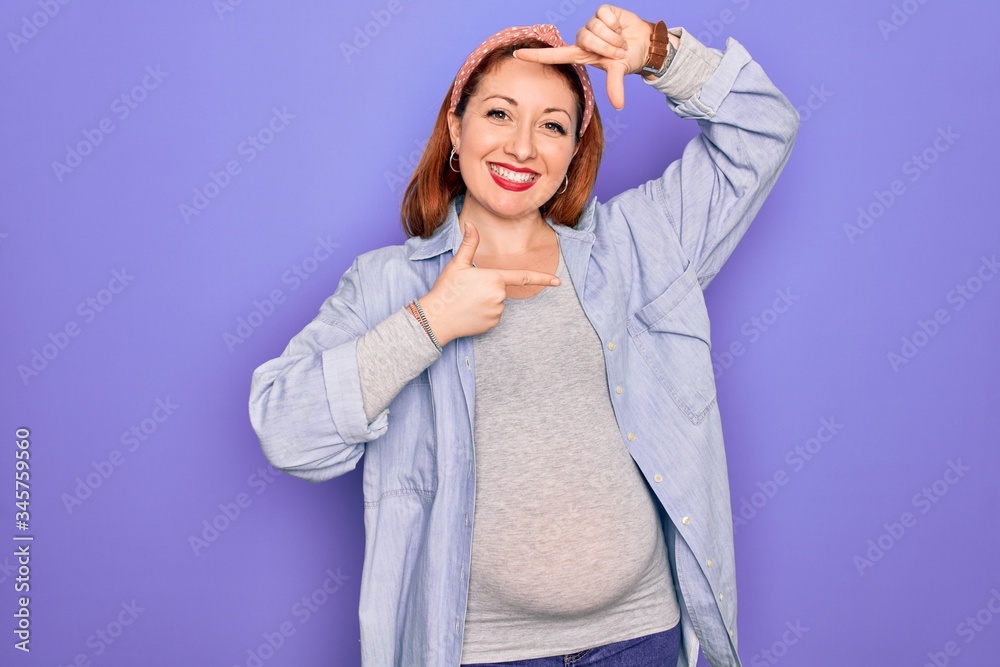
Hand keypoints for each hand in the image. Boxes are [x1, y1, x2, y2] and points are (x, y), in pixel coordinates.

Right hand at [419, 218, 561, 345]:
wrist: (436, 319)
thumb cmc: (446, 290)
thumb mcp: (457, 264)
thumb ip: (469, 244)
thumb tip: (470, 224)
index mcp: (494, 278)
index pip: (523, 277)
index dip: (543, 279)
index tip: (558, 282)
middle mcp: (500, 296)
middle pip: (501, 289)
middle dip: (488, 288)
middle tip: (467, 291)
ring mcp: (497, 312)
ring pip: (497, 303)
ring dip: (485, 301)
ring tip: (466, 302)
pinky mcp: (492, 324)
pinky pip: (493, 315)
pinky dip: (483, 313)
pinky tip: (469, 313)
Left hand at [512, 5, 652, 109]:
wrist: (644, 44)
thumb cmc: (627, 58)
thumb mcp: (619, 71)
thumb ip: (615, 86)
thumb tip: (619, 106)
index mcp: (581, 54)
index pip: (554, 55)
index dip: (535, 55)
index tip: (516, 54)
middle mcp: (583, 38)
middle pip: (585, 39)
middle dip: (606, 46)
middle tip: (618, 51)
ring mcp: (592, 24)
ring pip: (595, 28)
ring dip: (613, 37)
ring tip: (620, 41)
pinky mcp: (602, 11)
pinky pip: (604, 17)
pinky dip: (616, 24)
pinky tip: (620, 27)